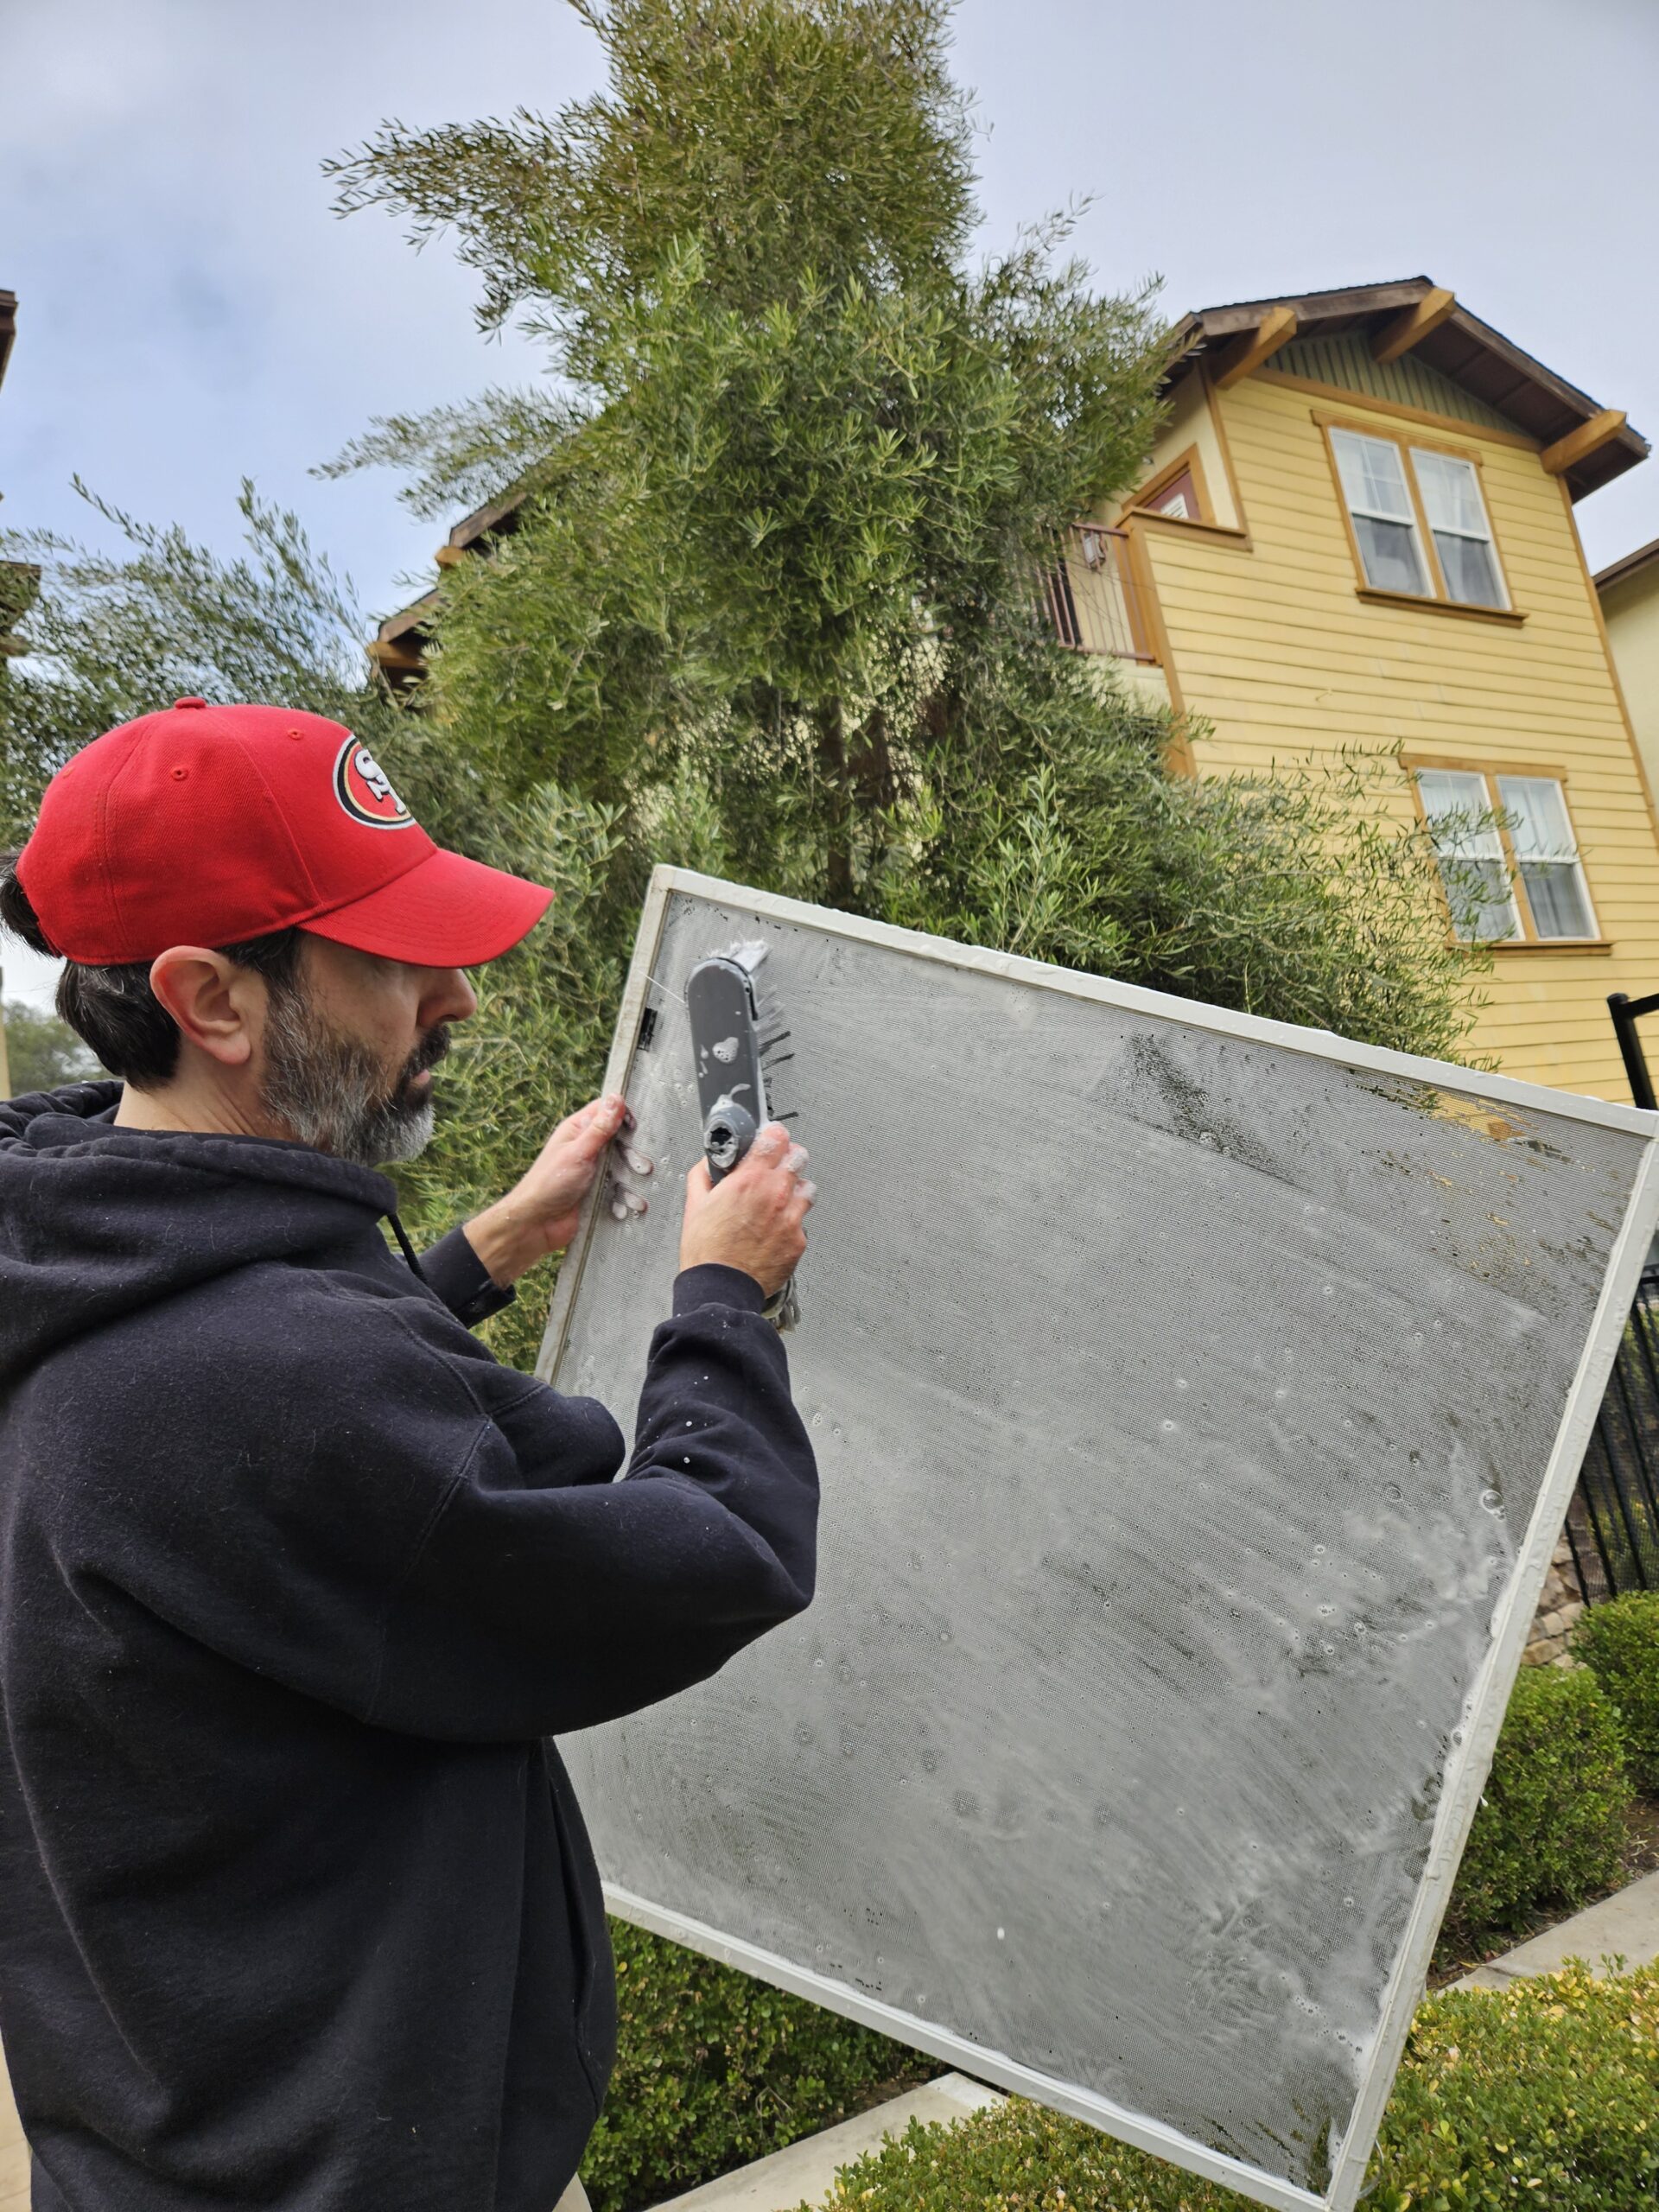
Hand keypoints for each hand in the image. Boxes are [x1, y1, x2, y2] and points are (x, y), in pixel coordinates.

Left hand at [465, 1093, 631, 1287]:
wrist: (536, 1224)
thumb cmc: (549, 1183)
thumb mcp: (578, 1152)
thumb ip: (600, 1128)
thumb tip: (616, 1097)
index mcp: (578, 1131)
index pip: (606, 1111)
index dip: (623, 1114)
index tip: (637, 1125)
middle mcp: (587, 1149)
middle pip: (620, 1139)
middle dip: (633, 1150)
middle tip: (642, 1162)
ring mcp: (594, 1171)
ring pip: (623, 1166)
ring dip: (632, 1176)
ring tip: (641, 1183)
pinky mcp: (599, 1193)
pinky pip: (619, 1190)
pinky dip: (626, 1197)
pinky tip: (634, 1203)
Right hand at [680, 1123, 814, 1296]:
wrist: (721, 1287)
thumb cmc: (707, 1251)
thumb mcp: (694, 1205)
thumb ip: (703, 1175)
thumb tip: (709, 1162)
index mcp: (749, 1180)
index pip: (776, 1138)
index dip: (774, 1135)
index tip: (771, 1138)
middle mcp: (774, 1195)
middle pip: (799, 1157)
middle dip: (788, 1158)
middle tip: (776, 1168)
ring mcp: (790, 1218)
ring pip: (808, 1188)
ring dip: (795, 1189)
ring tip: (779, 1200)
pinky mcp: (799, 1240)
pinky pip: (803, 1220)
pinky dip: (792, 1221)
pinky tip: (776, 1228)